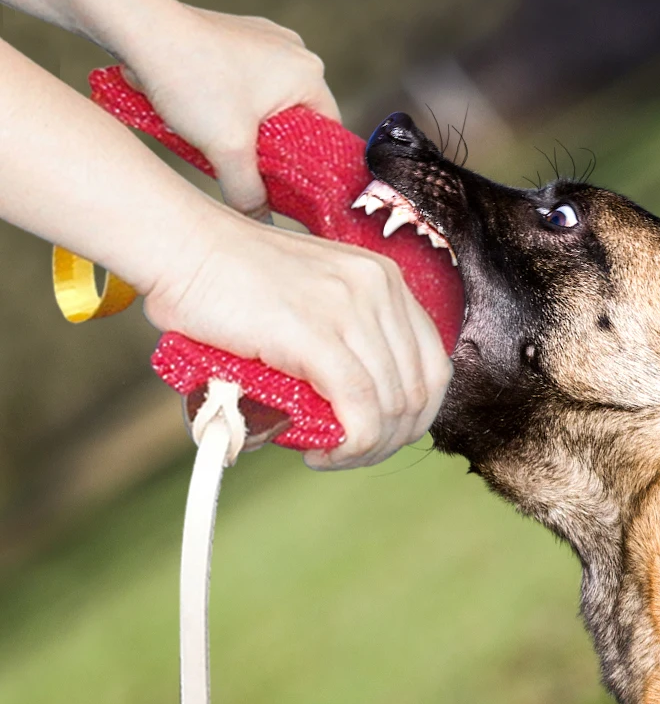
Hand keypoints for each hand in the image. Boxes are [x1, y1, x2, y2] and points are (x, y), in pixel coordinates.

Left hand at [116, 2, 339, 220]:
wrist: (139, 27)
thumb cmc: (191, 78)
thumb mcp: (226, 148)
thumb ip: (248, 191)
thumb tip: (261, 220)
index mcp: (309, 72)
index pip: (326, 131)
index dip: (308, 162)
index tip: (285, 182)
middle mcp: (295, 50)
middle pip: (296, 116)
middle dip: (270, 143)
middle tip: (244, 164)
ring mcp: (265, 38)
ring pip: (267, 99)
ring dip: (245, 122)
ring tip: (216, 136)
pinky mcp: (237, 33)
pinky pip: (245, 78)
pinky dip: (228, 98)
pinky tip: (200, 109)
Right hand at [144, 208, 452, 468]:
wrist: (182, 248)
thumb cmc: (229, 281)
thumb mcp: (309, 304)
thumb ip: (340, 344)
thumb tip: (353, 416)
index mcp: (384, 280)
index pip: (433, 363)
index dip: (413, 414)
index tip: (378, 437)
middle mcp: (380, 288)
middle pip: (419, 389)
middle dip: (390, 439)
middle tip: (347, 454)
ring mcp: (352, 308)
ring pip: (392, 404)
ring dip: (366, 448)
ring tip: (328, 454)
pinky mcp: (318, 333)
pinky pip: (360, 407)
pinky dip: (350, 445)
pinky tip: (319, 453)